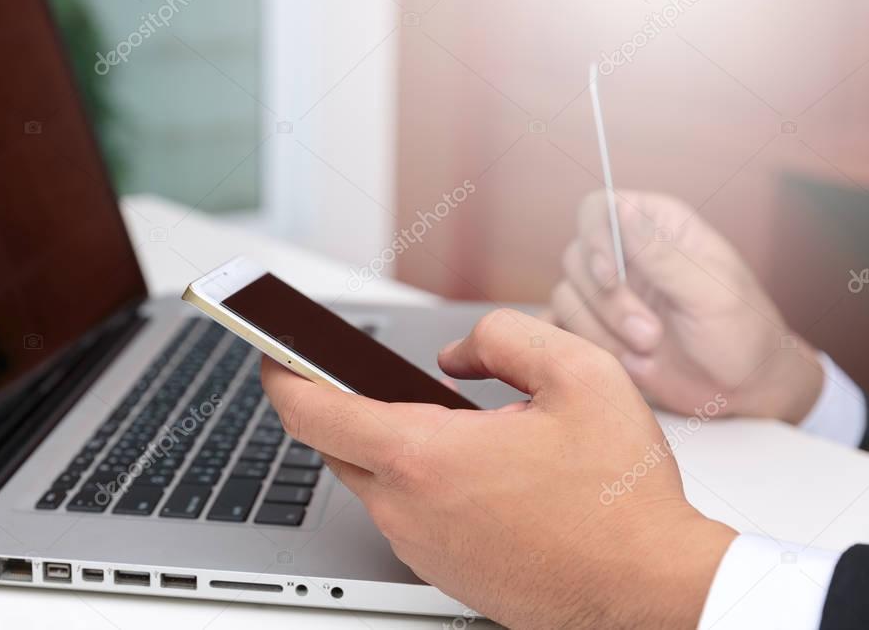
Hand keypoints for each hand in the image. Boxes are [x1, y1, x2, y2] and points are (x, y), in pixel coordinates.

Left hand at [261, 309, 735, 627]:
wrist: (649, 586)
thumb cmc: (619, 494)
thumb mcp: (578, 374)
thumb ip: (502, 337)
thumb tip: (454, 355)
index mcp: (424, 457)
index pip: (311, 411)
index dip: (281, 373)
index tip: (272, 352)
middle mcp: (408, 509)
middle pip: (337, 445)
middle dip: (345, 403)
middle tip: (371, 373)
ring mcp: (421, 547)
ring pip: (374, 479)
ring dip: (392, 443)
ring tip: (449, 419)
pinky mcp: (441, 571)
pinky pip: (406, 513)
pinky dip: (418, 480)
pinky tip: (471, 467)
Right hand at [548, 190, 823, 422]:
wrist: (739, 387)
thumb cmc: (740, 333)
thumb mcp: (709, 293)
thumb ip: (662, 254)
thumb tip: (621, 210)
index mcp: (658, 226)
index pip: (599, 208)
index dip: (594, 239)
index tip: (610, 278)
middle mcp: (627, 252)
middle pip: (576, 257)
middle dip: (609, 303)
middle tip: (651, 334)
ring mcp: (609, 290)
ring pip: (567, 295)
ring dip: (603, 329)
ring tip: (648, 349)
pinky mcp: (596, 324)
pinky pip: (565, 326)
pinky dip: (589, 344)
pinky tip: (625, 357)